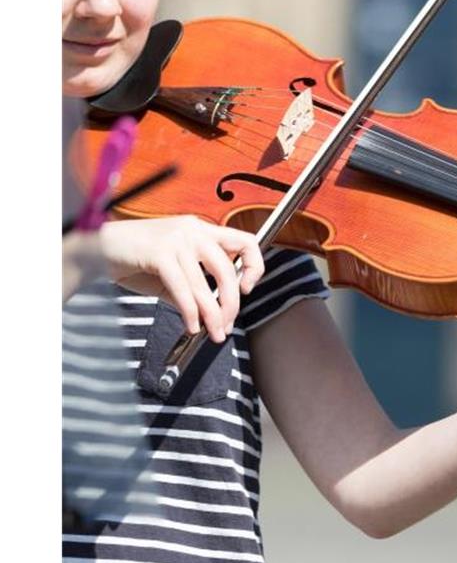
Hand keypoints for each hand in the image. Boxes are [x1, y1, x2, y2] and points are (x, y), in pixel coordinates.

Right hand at [99, 216, 265, 342]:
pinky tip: (191, 325)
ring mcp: (177, 239)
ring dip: (212, 316)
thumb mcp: (172, 271)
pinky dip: (190, 313)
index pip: (246, 241)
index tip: (246, 289)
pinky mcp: (160, 253)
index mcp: (201, 229)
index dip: (255, 266)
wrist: (95, 249)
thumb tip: (213, 314)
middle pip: (228, 270)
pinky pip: (183, 290)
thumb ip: (195, 287)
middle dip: (231, 304)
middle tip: (227, 326)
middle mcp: (193, 230)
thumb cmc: (134, 259)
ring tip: (213, 333)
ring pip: (205, 285)